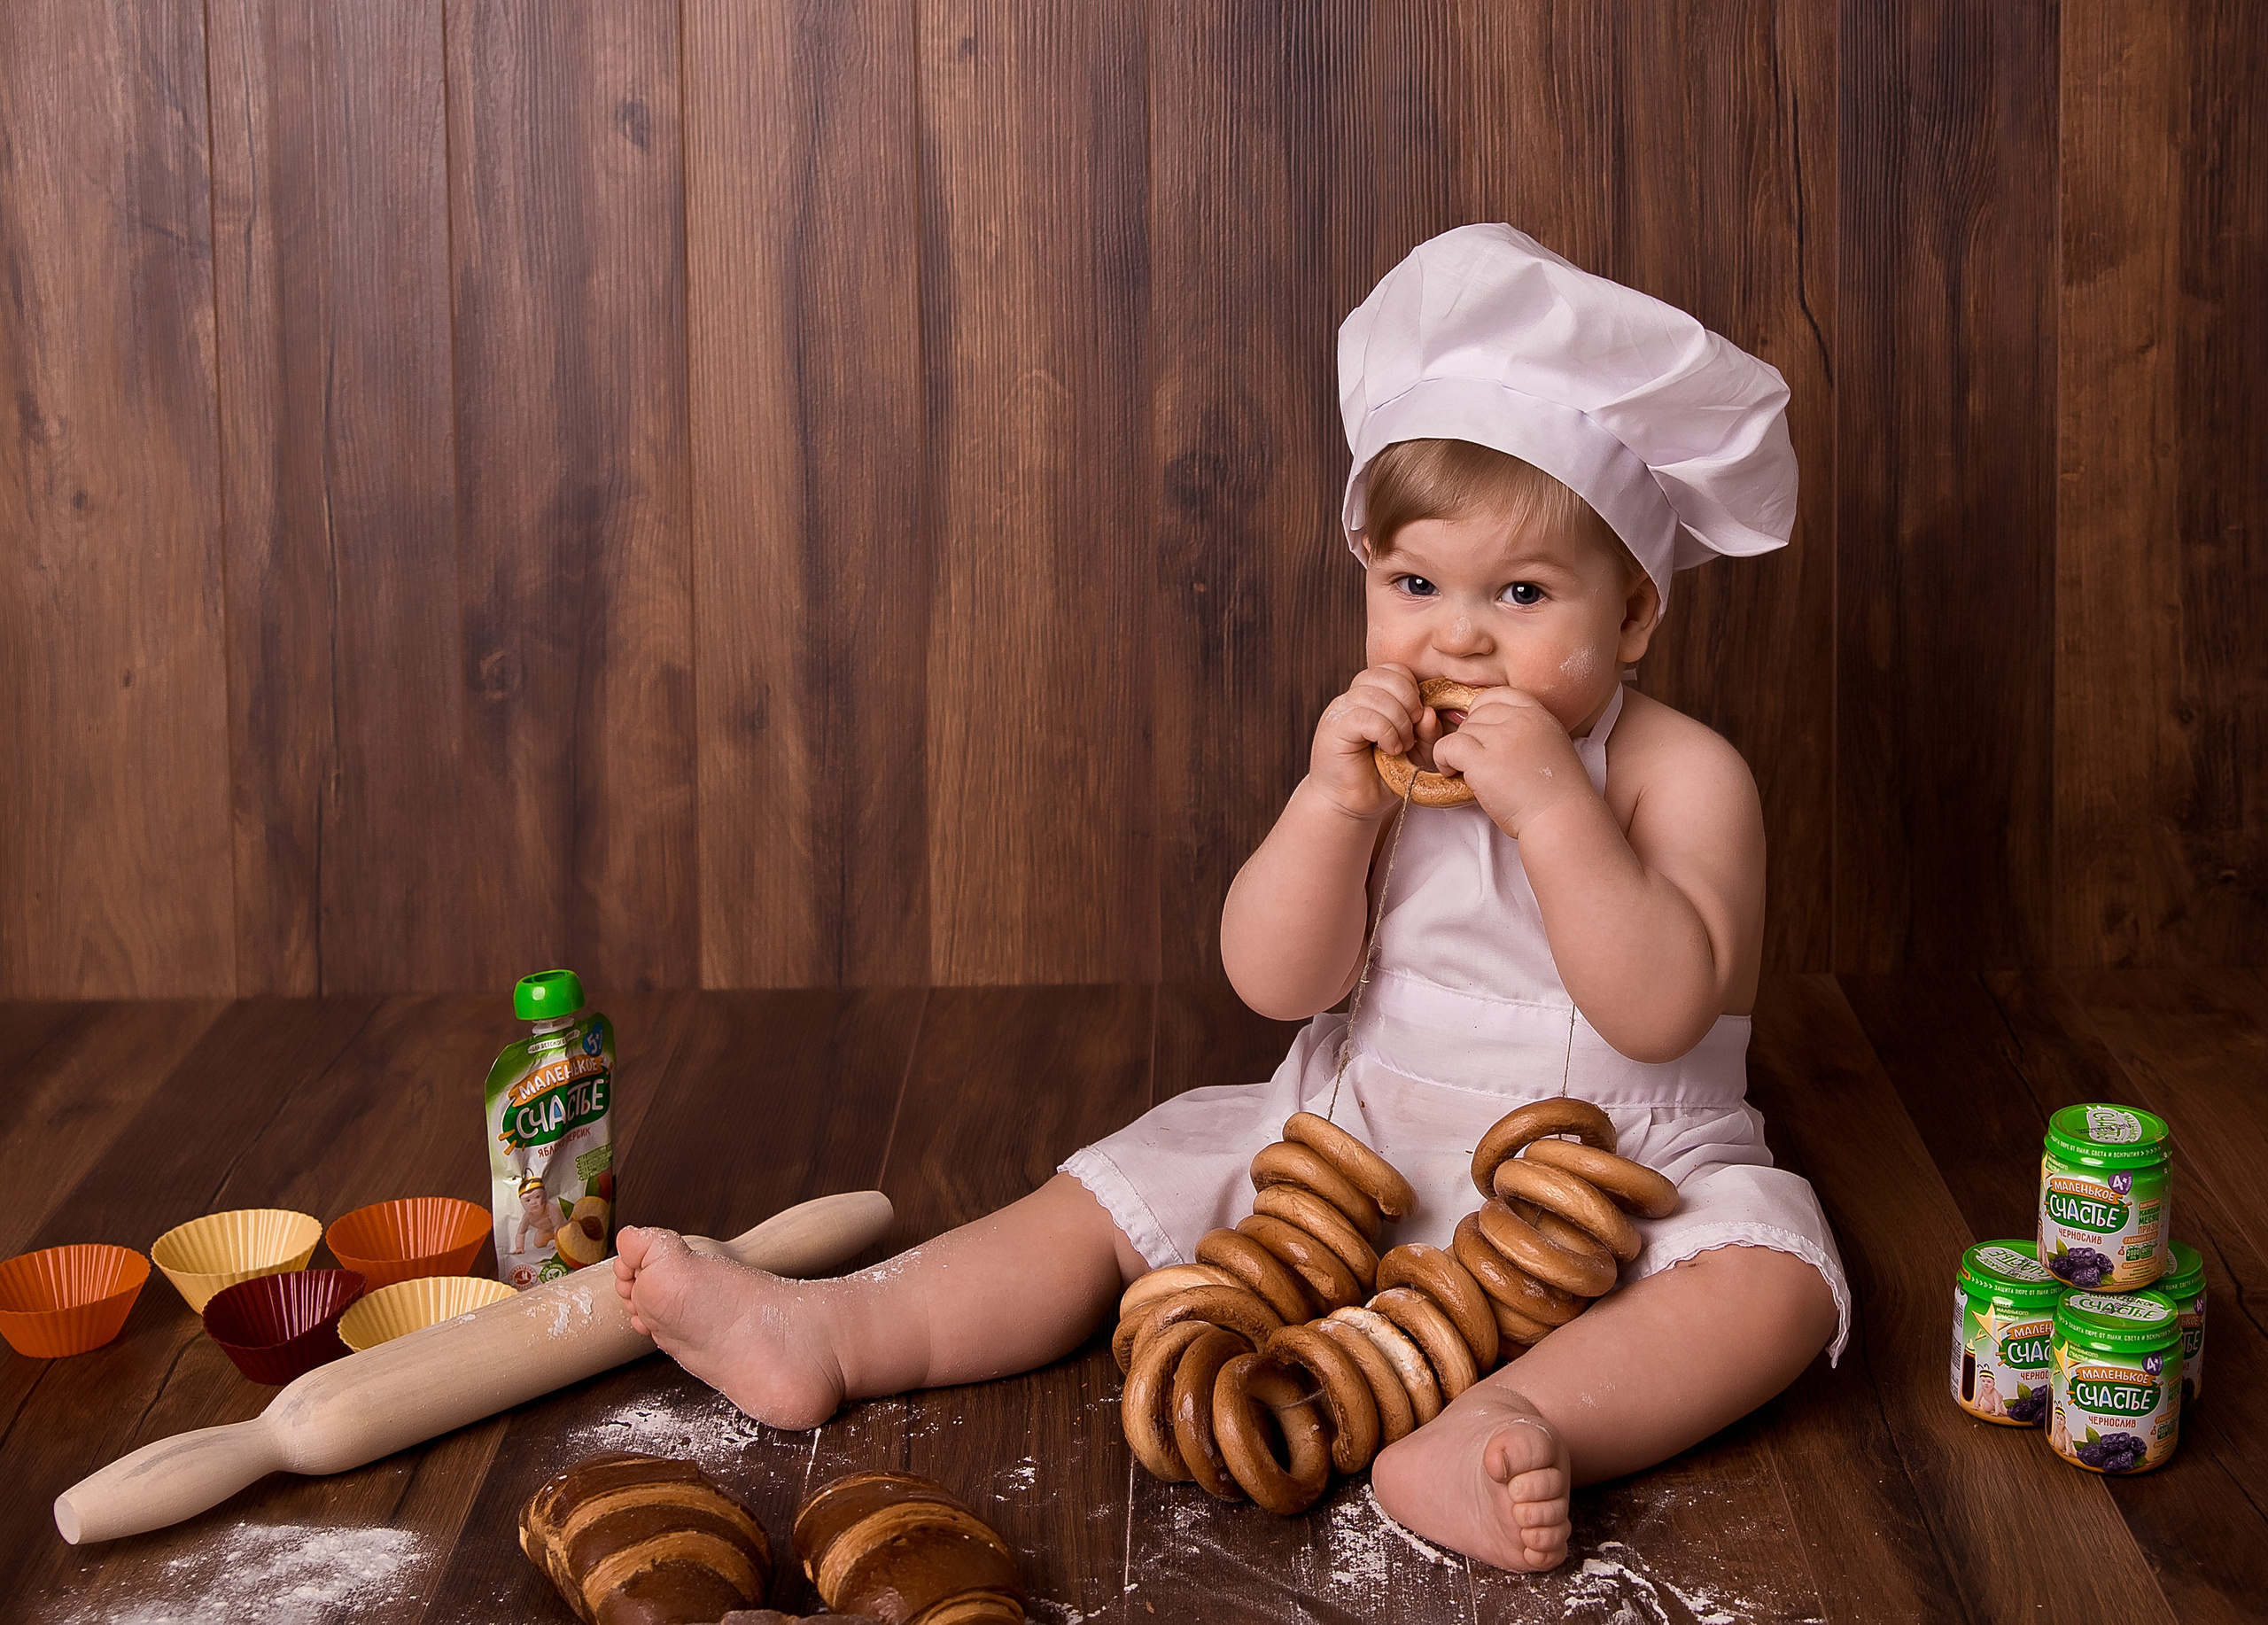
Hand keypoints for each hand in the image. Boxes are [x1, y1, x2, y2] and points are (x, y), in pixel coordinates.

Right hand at [1308, 664, 1446, 819]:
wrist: (1352, 805)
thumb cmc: (1381, 777)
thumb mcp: (1416, 753)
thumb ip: (1427, 733)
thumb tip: (1429, 712)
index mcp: (1372, 696)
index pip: (1395, 670)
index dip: (1413, 690)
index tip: (1418, 720)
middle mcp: (1354, 698)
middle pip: (1387, 675)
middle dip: (1410, 702)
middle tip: (1411, 732)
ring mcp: (1341, 710)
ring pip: (1377, 694)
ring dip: (1398, 721)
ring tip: (1401, 745)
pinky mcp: (1334, 728)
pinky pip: (1365, 716)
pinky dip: (1385, 732)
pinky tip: (1390, 749)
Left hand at [1429, 687, 1588, 836]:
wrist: (1562, 818)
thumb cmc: (1555, 792)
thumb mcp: (1549, 744)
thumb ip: (1524, 729)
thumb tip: (1486, 725)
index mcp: (1538, 714)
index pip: (1497, 695)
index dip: (1482, 713)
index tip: (1482, 735)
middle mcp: (1521, 720)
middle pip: (1477, 713)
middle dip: (1472, 736)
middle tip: (1477, 760)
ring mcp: (1502, 738)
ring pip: (1461, 731)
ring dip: (1458, 751)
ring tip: (1467, 771)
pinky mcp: (1483, 760)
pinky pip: (1448, 746)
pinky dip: (1443, 759)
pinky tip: (1452, 772)